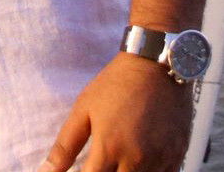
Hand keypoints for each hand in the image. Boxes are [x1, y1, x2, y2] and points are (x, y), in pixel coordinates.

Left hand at [40, 53, 194, 171]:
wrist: (157, 63)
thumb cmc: (117, 84)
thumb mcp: (84, 110)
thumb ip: (65, 146)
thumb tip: (45, 171)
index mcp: (109, 147)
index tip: (83, 170)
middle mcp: (137, 158)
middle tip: (102, 164)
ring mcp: (160, 158)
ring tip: (119, 162)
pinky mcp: (178, 155)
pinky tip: (139, 164)